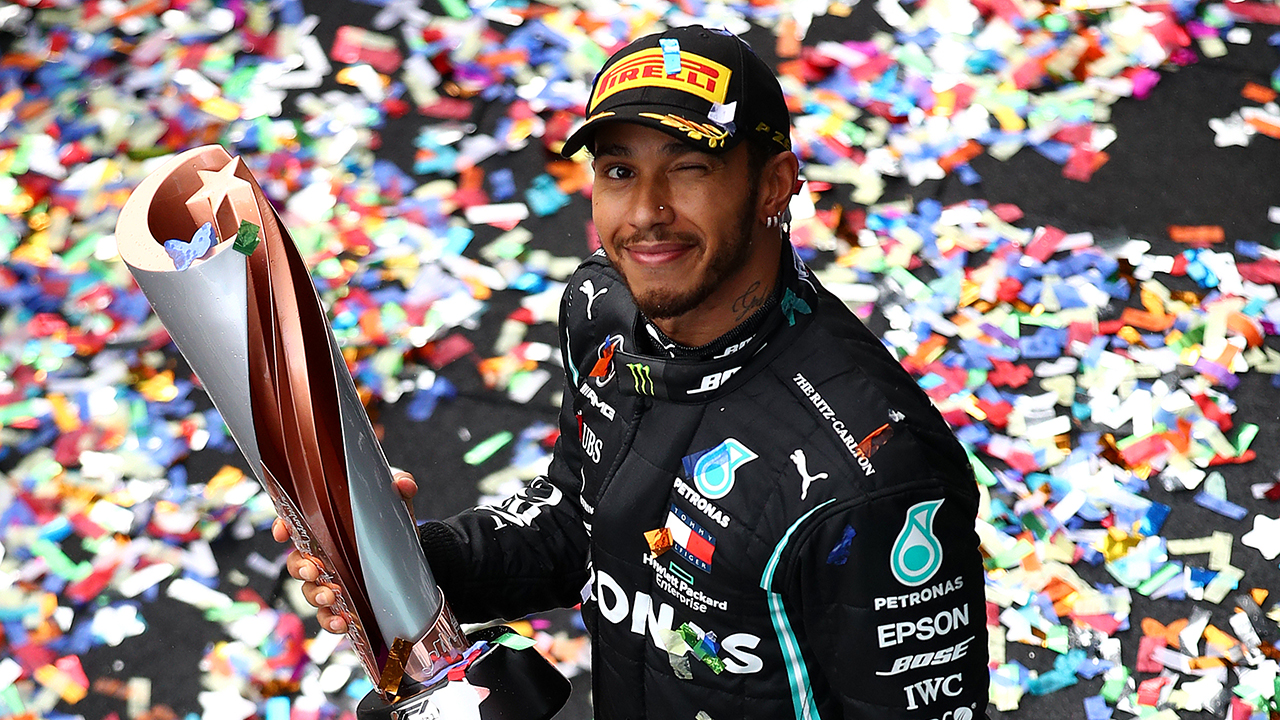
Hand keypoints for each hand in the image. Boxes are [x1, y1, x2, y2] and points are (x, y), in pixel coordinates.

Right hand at [271, 470, 418, 632]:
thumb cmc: (393, 520)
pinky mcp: (346, 602)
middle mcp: (323, 554)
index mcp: (327, 527)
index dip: (283, 527)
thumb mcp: (397, 501)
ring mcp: (331, 580)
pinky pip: (329, 616)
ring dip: (316, 596)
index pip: (295, 524)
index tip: (282, 531)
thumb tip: (404, 484)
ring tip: (331, 597)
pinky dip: (332, 621)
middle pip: (297, 563)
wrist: (413, 551)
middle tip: (314, 571)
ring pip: (309, 591)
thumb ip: (401, 486)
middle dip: (301, 568)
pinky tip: (344, 622)